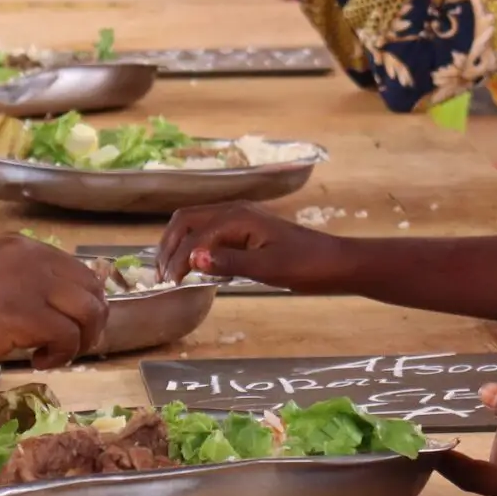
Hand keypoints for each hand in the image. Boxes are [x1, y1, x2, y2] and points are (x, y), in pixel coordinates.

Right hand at [0, 232, 109, 374]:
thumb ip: (23, 283)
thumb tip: (62, 305)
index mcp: (18, 246)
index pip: (75, 268)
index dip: (83, 300)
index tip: (74, 324)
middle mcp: (28, 255)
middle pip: (89, 286)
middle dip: (91, 320)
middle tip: (74, 344)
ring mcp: (28, 282)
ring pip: (86, 310)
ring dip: (81, 338)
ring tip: (56, 354)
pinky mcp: (25, 313)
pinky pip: (67, 335)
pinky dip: (62, 354)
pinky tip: (40, 361)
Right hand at [158, 201, 355, 292]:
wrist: (335, 263)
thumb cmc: (305, 266)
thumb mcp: (267, 269)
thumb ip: (229, 263)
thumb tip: (194, 258)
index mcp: (238, 218)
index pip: (194, 236)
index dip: (177, 259)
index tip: (170, 284)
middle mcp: (235, 211)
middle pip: (186, 220)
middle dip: (169, 245)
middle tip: (161, 275)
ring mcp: (240, 218)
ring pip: (195, 223)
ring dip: (178, 243)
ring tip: (170, 270)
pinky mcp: (246, 229)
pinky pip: (209, 230)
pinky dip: (194, 245)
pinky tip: (193, 265)